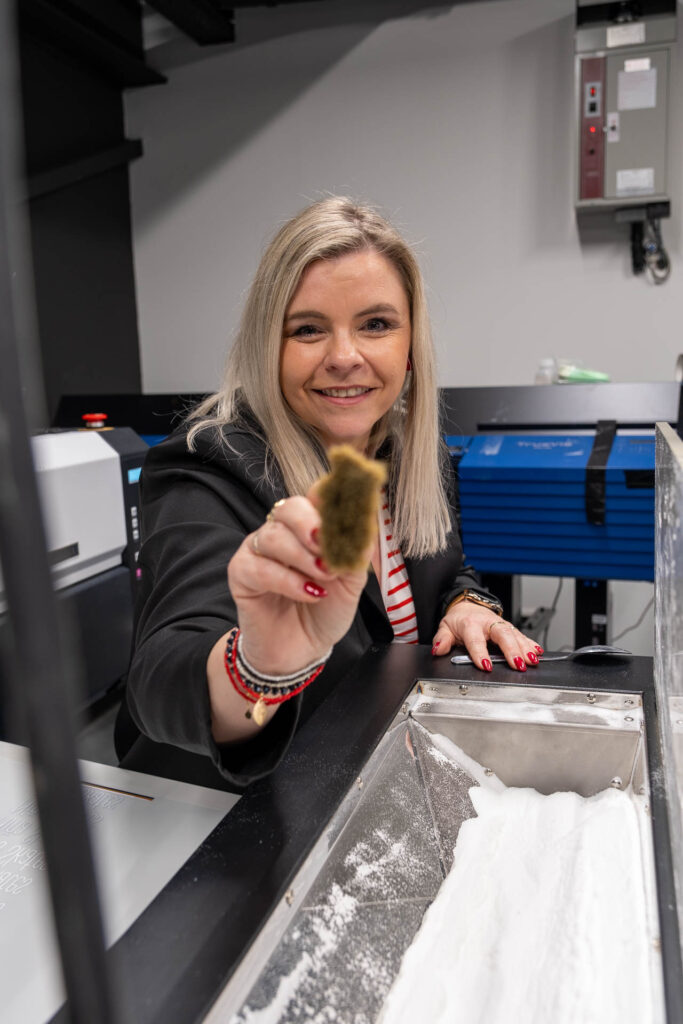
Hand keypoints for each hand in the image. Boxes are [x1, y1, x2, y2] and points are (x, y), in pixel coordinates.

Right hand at [228, 493, 369, 676]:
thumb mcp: (351, 581)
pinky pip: (260, 567)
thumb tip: (365, 524)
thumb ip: (357, 552)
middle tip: (329, 549)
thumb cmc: (325, 611)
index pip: (315, 497)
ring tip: (325, 577)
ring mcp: (258, 550)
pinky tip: (310, 593)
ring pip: (274, 536)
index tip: (348, 509)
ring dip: (304, 557)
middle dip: (312, 525)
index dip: (330, 498)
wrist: (303, 650)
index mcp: (309, 527)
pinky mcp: (240, 572)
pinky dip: (289, 580)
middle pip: (290, 508)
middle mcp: (282, 532)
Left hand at [431, 601, 542, 672]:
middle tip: (518, 664)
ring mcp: (500, 624)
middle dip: (511, 650)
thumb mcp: (445, 627)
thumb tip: (438, 650)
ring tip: (532, 661)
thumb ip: (442, 639)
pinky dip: (530, 643)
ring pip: (515, 634)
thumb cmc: (458, 619)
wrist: (467, 605)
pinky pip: (522, 635)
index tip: (486, 665)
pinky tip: (538, 652)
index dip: (480, 653)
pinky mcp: (508, 627)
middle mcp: (488, 623)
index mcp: (471, 624)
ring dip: (525, 648)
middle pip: (502, 635)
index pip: (475, 640)